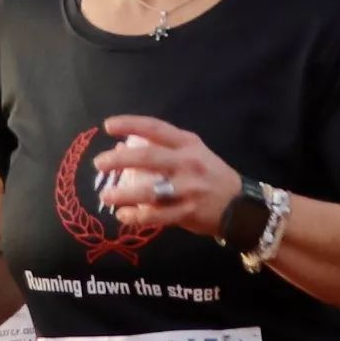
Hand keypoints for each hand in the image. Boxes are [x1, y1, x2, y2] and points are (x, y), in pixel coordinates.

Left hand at [87, 115, 240, 238]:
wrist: (240, 206)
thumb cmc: (209, 175)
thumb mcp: (192, 154)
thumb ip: (161, 149)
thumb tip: (120, 148)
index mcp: (188, 144)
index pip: (155, 129)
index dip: (130, 124)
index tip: (108, 126)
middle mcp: (188, 163)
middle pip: (148, 157)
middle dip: (119, 160)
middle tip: (99, 163)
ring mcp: (188, 189)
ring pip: (150, 190)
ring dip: (124, 193)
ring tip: (106, 195)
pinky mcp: (187, 212)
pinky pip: (156, 216)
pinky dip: (136, 217)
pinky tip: (123, 216)